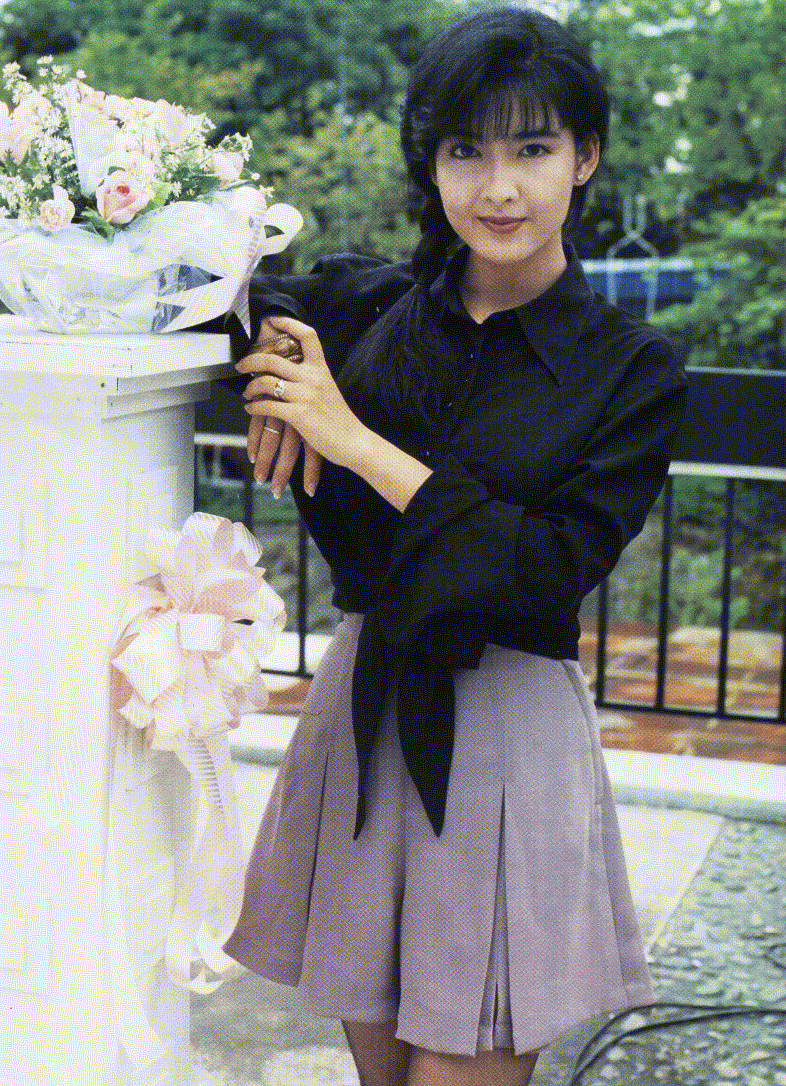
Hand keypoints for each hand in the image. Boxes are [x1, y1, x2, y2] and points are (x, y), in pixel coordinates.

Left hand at [237, 315, 368, 471]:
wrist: (355, 442)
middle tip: (241, 365)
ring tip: (247, 393)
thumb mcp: (329, 390)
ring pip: (266, 382)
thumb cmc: (341, 420)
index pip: (307, 336)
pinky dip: (254, 407)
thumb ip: (312, 380)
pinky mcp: (299, 415)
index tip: (273, 320)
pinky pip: (267, 406)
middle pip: (273, 359)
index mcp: (321, 370)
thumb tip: (290, 374)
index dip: (289, 323)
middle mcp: (313, 378)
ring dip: (250, 387)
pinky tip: (251, 409)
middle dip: (250, 360)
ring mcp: (306, 396)